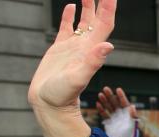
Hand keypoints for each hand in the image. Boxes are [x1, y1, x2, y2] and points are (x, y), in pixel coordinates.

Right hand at [28, 0, 116, 136]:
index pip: (105, 23)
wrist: (49, 105)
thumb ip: (92, 63)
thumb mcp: (77, 78)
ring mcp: (73, 47)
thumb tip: (108, 46)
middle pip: (97, 19)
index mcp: (91, 50)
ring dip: (88, 7)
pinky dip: (69, 16)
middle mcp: (85, 46)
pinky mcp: (59, 49)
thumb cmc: (62, 96)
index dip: (109, 7)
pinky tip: (70, 6)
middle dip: (101, 3)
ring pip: (84, 21)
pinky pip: (67, 27)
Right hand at [97, 86, 136, 119]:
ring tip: (100, 94)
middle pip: (116, 103)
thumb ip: (132, 116)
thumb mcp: (133, 125)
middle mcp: (122, 115)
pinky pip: (105, 115)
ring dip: (105, 101)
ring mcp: (115, 118)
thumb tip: (132, 106)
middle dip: (111, 96)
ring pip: (109, 107)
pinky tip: (98, 104)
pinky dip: (101, 109)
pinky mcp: (110, 123)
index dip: (121, 96)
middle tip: (105, 88)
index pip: (125, 103)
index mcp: (129, 114)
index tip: (117, 89)